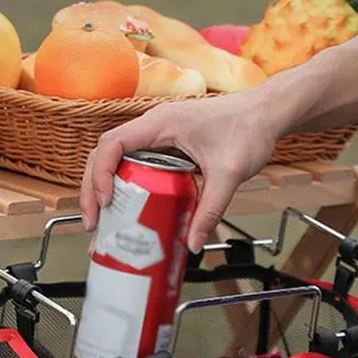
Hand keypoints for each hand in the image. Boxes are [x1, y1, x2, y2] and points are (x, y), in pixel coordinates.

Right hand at [80, 90, 283, 251]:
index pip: (112, 144)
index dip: (101, 173)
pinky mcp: (164, 147)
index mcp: (160, 124)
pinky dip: (123, 188)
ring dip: (103, 190)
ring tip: (103, 224)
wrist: (265, 114)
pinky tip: (127, 213)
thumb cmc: (249, 129)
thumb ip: (211, 209)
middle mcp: (151, 127)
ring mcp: (156, 137)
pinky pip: (133, 165)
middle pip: (103, 154)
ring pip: (115, 161)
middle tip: (94, 223)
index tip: (105, 202)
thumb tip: (193, 243)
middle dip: (92, 189)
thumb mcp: (230, 173)